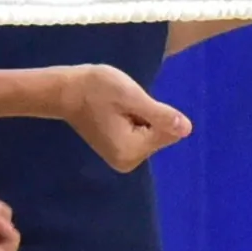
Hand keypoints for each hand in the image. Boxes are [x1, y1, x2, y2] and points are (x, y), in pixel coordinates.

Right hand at [57, 65, 192, 171]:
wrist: (64, 90)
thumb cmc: (94, 88)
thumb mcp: (131, 96)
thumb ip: (160, 115)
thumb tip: (187, 129)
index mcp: (131, 152)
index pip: (169, 131)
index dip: (153, 112)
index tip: (128, 105)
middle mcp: (128, 162)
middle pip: (162, 135)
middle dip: (148, 116)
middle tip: (121, 105)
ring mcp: (123, 159)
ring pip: (153, 133)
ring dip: (141, 116)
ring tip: (116, 108)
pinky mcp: (120, 152)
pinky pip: (142, 134)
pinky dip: (135, 120)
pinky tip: (115, 113)